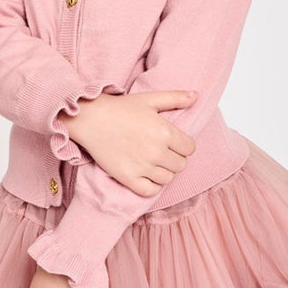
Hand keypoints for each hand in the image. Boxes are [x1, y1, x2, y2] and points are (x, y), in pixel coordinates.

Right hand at [62, 90, 197, 196]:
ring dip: (164, 171)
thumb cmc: (120, 108)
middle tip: (161, 150)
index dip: (183, 144)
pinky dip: (152, 186)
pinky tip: (146, 175)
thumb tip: (196, 96)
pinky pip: (151, 191)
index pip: (190, 148)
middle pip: (181, 165)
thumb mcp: (149, 99)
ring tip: (153, 161)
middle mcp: (156, 152)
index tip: (173, 141)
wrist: (91, 119)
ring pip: (167, 179)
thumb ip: (175, 98)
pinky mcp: (128, 178)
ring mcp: (142, 167)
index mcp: (165, 132)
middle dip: (174, 158)